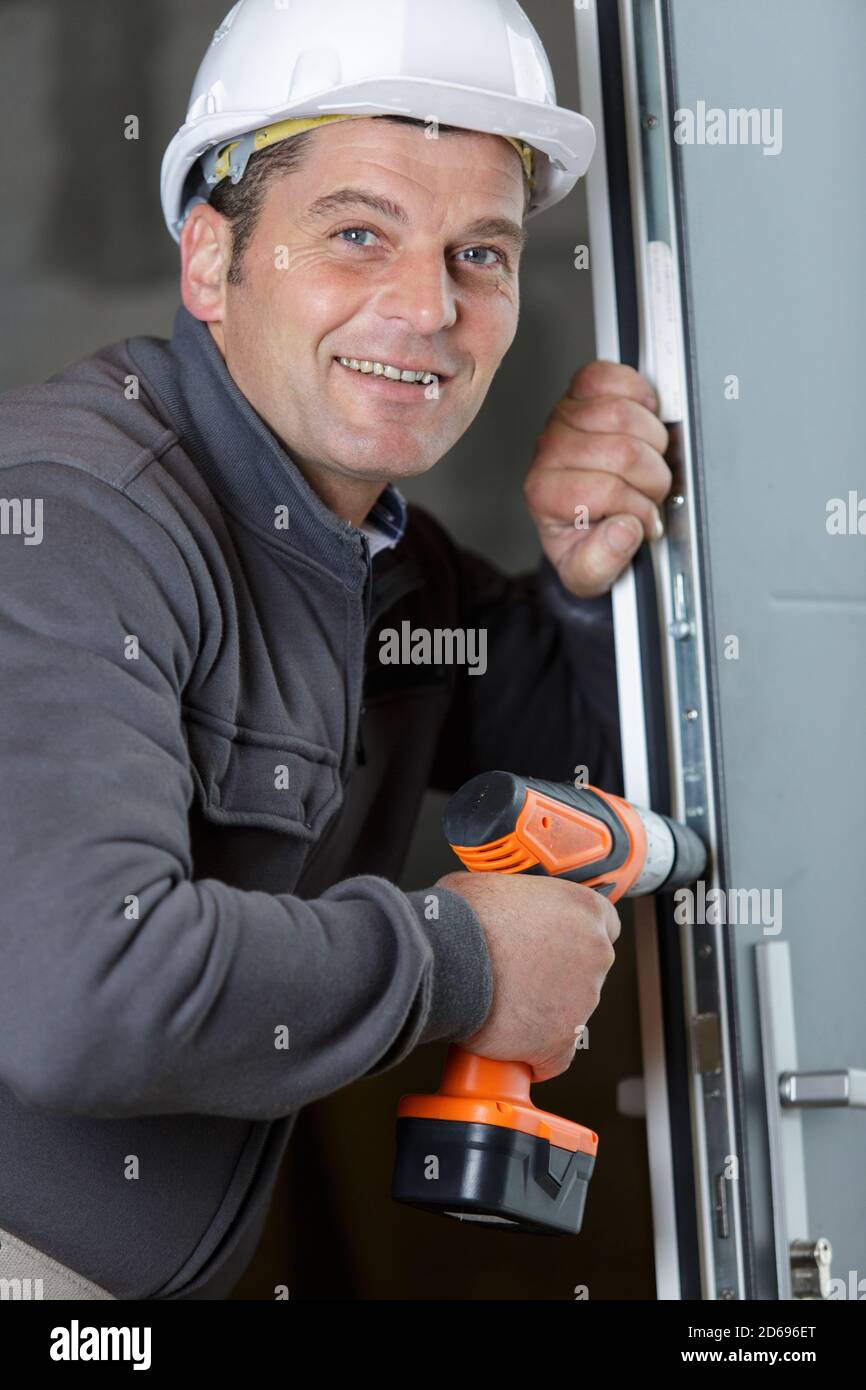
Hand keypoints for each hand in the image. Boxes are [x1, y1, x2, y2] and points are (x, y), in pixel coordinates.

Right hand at [437, 870, 620, 1082]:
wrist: (446, 957)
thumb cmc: (465, 918)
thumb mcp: (496, 884)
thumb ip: (519, 899)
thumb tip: (503, 907)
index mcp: (585, 909)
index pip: (605, 925)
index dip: (575, 938)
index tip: (557, 946)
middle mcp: (595, 953)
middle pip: (587, 970)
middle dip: (558, 976)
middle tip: (520, 975)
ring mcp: (583, 1000)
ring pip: (570, 1013)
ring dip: (544, 1012)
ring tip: (503, 1005)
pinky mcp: (561, 1040)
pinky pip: (555, 1056)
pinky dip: (535, 1055)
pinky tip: (513, 1046)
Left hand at [524, 360, 671, 596]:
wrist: (573, 512)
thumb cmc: (581, 538)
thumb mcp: (586, 572)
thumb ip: (602, 563)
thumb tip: (625, 530)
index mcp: (546, 495)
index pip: (609, 490)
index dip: (639, 509)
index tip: (642, 521)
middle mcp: (549, 452)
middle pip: (625, 451)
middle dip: (652, 478)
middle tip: (648, 492)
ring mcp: (563, 417)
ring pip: (625, 413)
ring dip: (652, 441)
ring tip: (646, 461)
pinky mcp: (579, 390)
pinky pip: (613, 376)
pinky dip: (638, 395)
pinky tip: (640, 421)